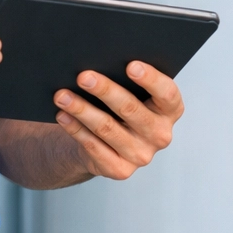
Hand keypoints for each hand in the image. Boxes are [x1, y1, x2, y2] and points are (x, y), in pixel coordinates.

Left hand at [51, 63, 181, 179]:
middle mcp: (160, 135)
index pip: (167, 94)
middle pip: (131, 109)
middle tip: (83, 76)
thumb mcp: (132, 94)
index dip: (151, 79)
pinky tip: (63, 115)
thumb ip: (126, 81)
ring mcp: (141, 155)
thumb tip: (99, 62)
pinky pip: (93, 146)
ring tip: (62, 95)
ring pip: (107, 128)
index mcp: (170, 111)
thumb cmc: (121, 109)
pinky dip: (75, 128)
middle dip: (105, 90)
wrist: (106, 145)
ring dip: (82, 109)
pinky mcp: (120, 170)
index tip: (130, 65)